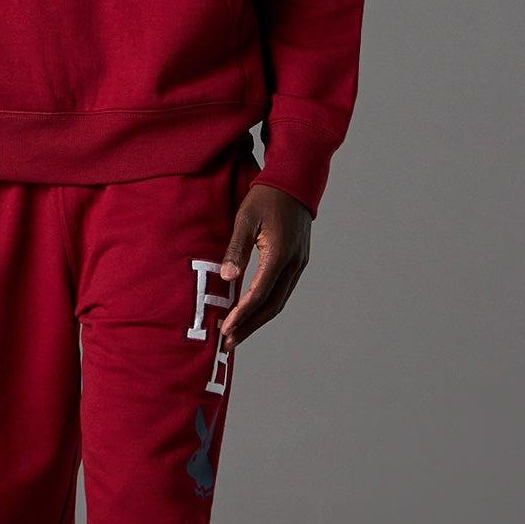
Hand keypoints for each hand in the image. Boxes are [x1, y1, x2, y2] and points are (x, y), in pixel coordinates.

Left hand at [217, 185, 311, 349]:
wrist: (295, 180)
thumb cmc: (266, 196)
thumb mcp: (245, 218)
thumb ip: (236, 249)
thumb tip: (227, 278)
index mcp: (280, 254)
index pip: (259, 294)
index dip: (241, 315)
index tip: (225, 330)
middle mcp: (293, 263)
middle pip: (272, 306)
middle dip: (249, 327)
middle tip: (228, 343)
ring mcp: (299, 264)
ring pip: (279, 301)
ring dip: (258, 320)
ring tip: (237, 334)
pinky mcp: (298, 261)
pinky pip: (282, 291)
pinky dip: (266, 306)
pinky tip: (252, 313)